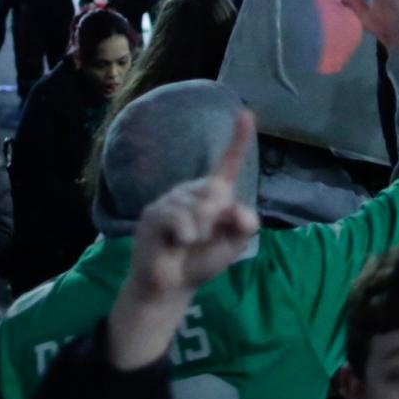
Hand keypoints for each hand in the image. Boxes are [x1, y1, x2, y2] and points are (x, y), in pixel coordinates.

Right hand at [106, 109, 257, 369]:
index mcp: (212, 194)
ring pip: (198, 207)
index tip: (246, 114)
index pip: (227, 164)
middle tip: (205, 238)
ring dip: (200, 232)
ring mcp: (169, 200)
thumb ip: (244, 224)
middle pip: (216, 192)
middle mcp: (190, 191)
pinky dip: (185, 234)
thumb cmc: (202, 260)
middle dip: (217, 220)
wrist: (172, 285)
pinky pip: (178, 219)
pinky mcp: (153, 215)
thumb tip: (238, 211)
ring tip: (187, 243)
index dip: (239, 140)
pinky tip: (177, 242)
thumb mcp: (233, 243)